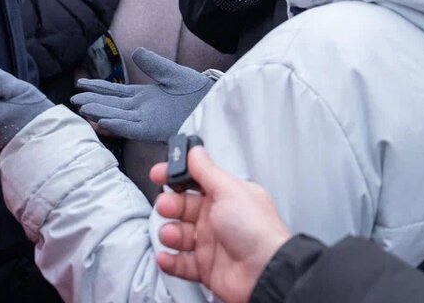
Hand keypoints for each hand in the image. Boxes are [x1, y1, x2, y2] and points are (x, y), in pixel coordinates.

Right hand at [72, 48, 212, 142]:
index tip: (81, 83)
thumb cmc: (197, 91)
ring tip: (83, 107)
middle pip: (112, 105)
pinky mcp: (155, 130)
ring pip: (118, 116)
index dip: (98, 87)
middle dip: (93, 101)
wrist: (214, 104)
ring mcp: (147, 121)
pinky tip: (103, 120)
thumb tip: (135, 52)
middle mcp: (142, 110)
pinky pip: (132, 127)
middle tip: (74, 98)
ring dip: (100, 112)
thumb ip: (153, 64)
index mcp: (145, 96)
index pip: (116, 92)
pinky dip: (117, 124)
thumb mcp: (172, 73)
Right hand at [151, 146, 292, 302]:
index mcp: (226, 196)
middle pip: (184, 207)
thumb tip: (195, 151)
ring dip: (170, 233)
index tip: (159, 173)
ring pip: (180, 234)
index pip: (196, 180)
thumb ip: (207, 170)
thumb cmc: (255, 229)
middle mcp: (218, 218)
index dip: (176, 176)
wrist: (264, 273)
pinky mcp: (206, 268)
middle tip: (166, 207)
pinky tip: (167, 256)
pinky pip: (181, 263)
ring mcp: (212, 243)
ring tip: (171, 235)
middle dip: (170, 205)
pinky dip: (171, 261)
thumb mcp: (229, 190)